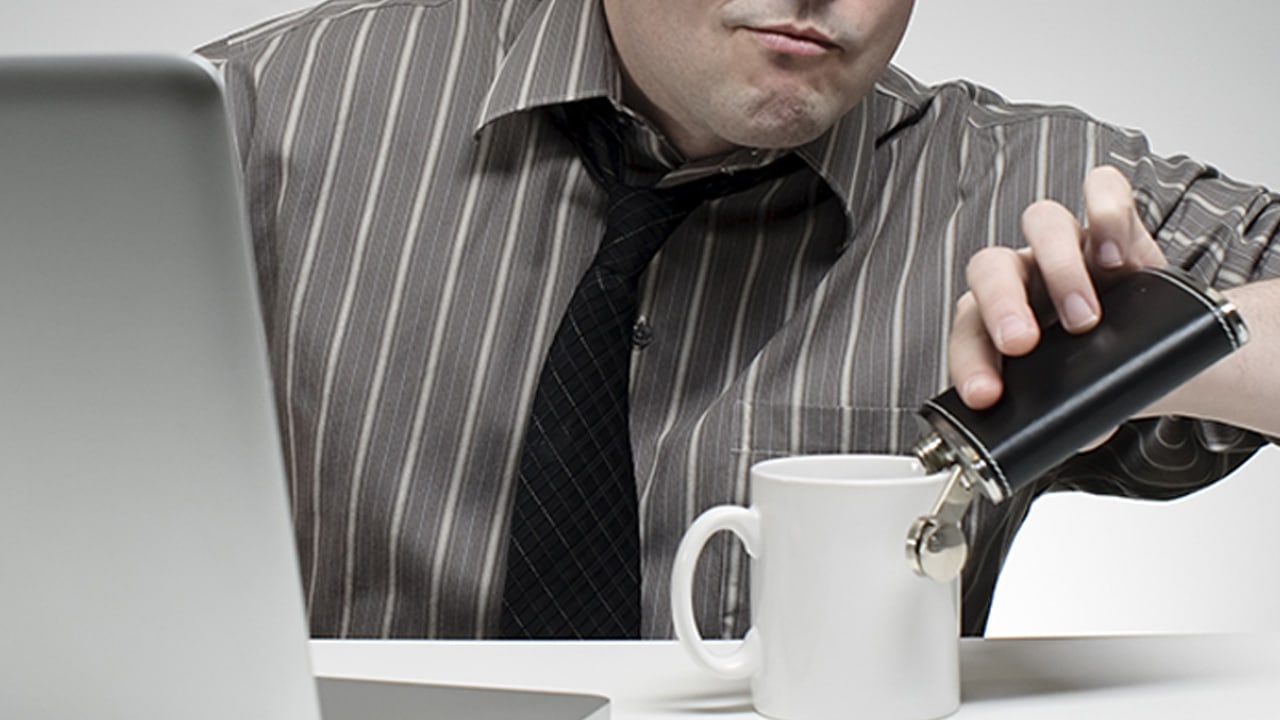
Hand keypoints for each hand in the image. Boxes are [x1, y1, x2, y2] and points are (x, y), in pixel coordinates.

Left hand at [948, 166, 1167, 409]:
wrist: (1159, 345)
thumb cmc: (1101, 366)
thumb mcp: (1080, 396)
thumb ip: (1070, 413)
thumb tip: (1078, 435)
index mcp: (997, 319)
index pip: (966, 329)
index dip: (969, 362)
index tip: (987, 396)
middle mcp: (1025, 274)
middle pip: (990, 267)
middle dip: (1001, 305)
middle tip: (1024, 345)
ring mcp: (1067, 244)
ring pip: (1042, 222)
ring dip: (1059, 268)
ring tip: (1087, 317)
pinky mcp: (1116, 223)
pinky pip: (1104, 191)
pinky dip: (1108, 214)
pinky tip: (1118, 255)